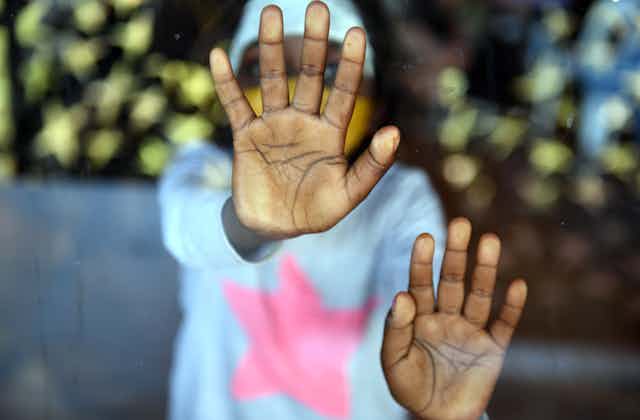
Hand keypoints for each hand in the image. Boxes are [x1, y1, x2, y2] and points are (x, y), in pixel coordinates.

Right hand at [210, 2, 398, 239]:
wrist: (275, 228)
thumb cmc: (316, 212)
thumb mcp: (348, 195)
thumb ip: (372, 166)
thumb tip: (394, 131)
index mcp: (330, 134)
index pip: (344, 93)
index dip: (350, 65)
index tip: (356, 33)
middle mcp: (303, 122)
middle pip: (310, 76)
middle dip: (314, 43)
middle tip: (317, 7)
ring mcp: (274, 126)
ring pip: (273, 81)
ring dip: (273, 49)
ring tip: (273, 12)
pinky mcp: (246, 137)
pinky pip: (235, 105)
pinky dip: (226, 83)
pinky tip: (219, 55)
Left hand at [381, 218, 527, 419]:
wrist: (437, 418)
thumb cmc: (410, 388)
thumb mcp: (393, 361)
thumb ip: (395, 329)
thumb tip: (402, 294)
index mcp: (420, 317)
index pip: (420, 284)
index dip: (422, 261)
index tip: (425, 237)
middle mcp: (446, 317)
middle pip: (452, 281)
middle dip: (456, 253)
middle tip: (460, 223)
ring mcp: (470, 331)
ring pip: (479, 295)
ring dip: (485, 270)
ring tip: (490, 240)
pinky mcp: (492, 350)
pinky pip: (504, 325)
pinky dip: (512, 307)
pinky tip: (518, 285)